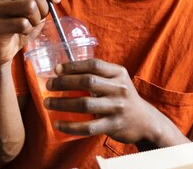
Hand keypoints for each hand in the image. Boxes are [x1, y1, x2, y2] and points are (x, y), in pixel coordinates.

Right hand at [0, 0, 60, 63]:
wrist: (0, 48)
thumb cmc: (19, 24)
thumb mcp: (36, 5)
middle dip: (44, 8)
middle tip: (39, 18)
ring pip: (30, 6)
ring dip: (36, 19)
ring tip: (30, 24)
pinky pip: (23, 24)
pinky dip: (28, 30)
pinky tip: (21, 32)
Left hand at [44, 58, 187, 146]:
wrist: (144, 121)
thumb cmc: (123, 98)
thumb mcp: (118, 81)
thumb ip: (99, 75)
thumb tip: (65, 71)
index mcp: (119, 73)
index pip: (94, 65)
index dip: (73, 66)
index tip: (57, 69)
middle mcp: (119, 89)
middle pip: (87, 82)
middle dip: (64, 82)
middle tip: (49, 85)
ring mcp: (117, 107)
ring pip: (85, 104)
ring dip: (62, 103)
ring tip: (48, 103)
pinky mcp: (113, 125)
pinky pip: (88, 127)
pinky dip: (70, 126)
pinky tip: (58, 123)